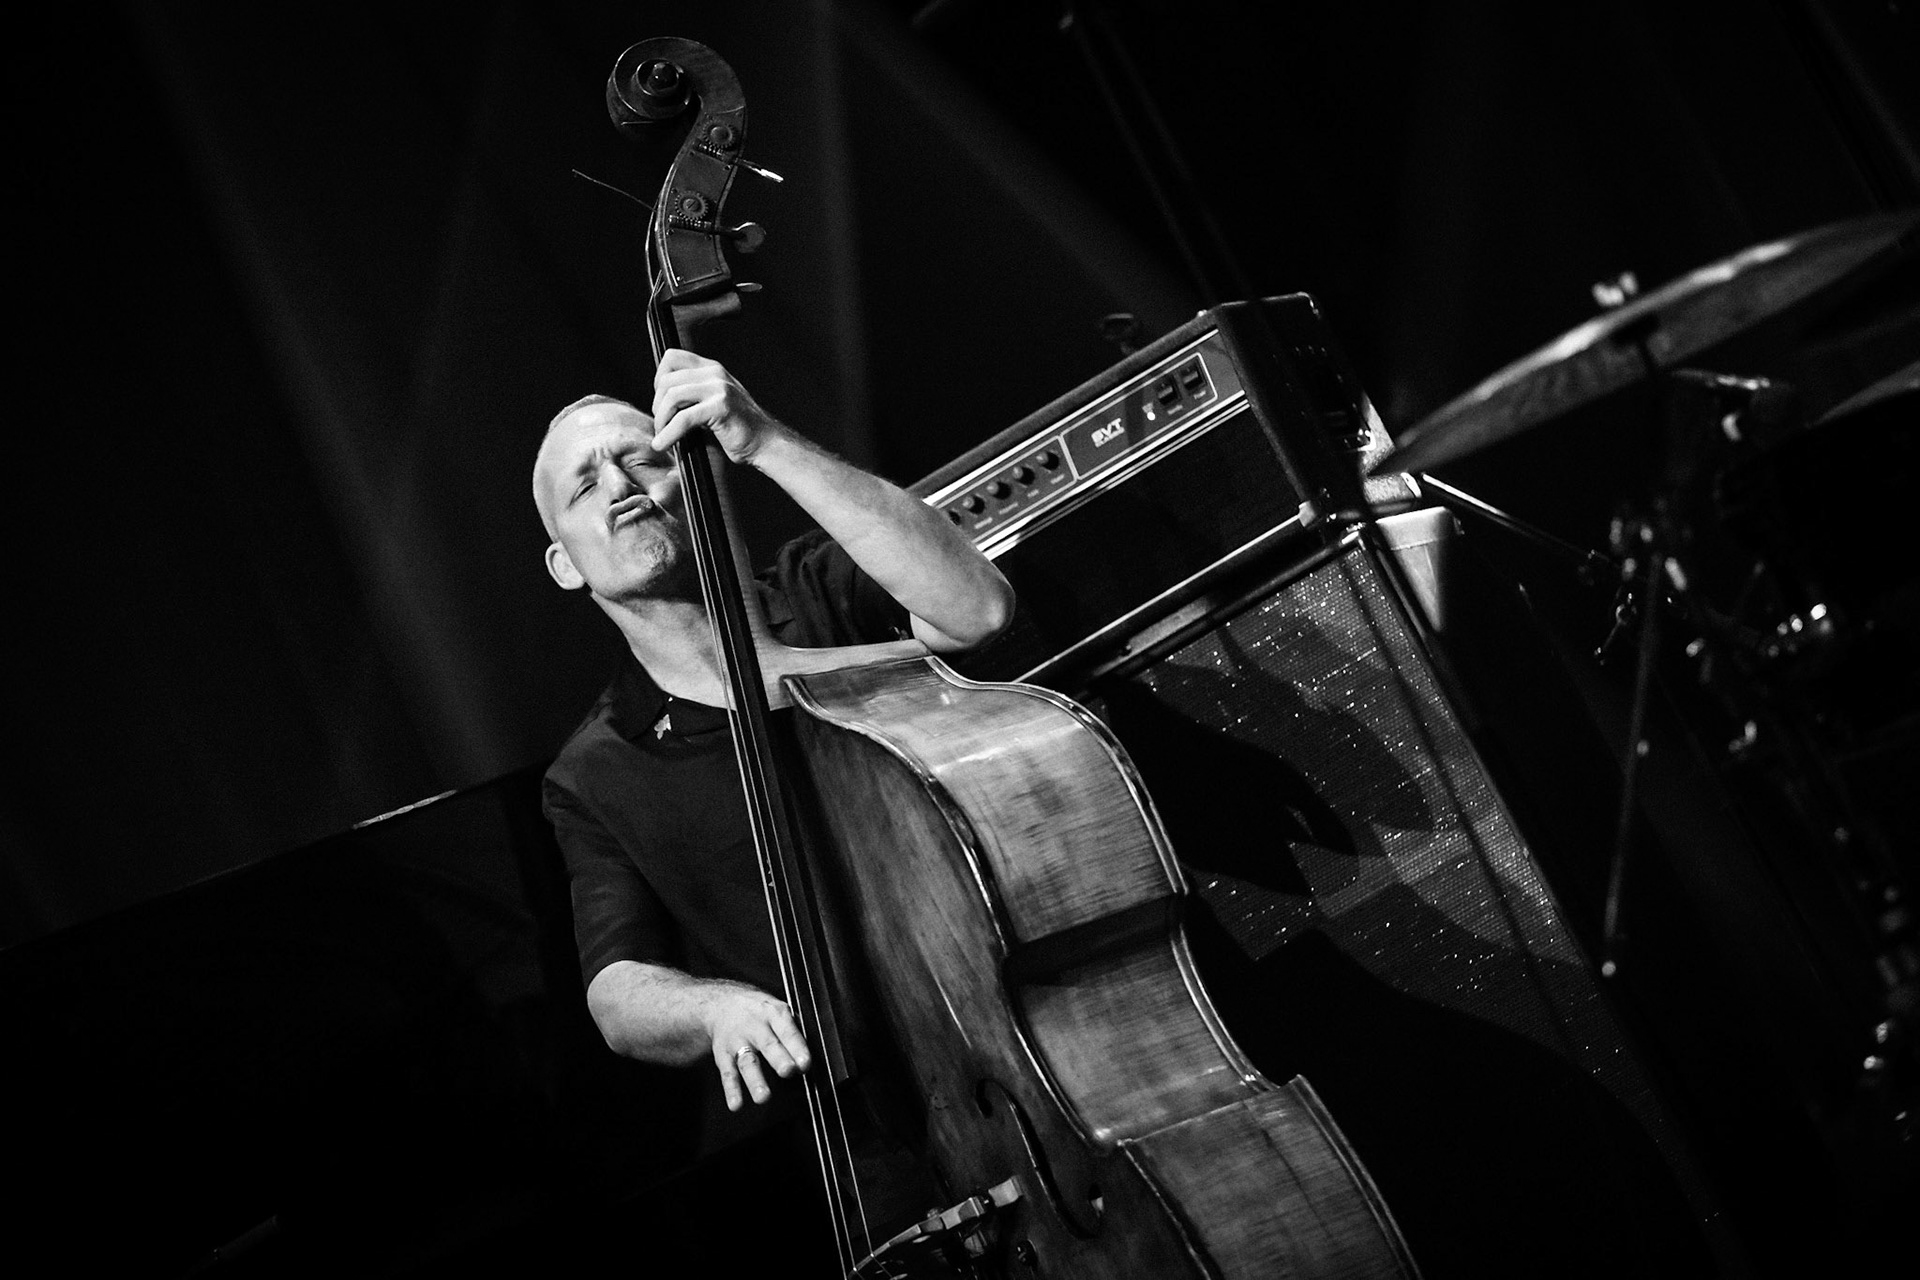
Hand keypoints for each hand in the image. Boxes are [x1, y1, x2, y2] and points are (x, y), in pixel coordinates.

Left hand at [650, 349, 788, 465]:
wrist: (766, 443)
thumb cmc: (738, 428)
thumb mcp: (713, 402)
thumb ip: (693, 394)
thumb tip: (661, 400)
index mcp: (712, 368)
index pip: (672, 358)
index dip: (659, 379)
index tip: (661, 402)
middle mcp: (715, 373)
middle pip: (667, 380)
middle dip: (657, 405)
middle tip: (661, 425)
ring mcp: (719, 388)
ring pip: (672, 396)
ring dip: (661, 420)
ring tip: (662, 436)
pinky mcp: (721, 407)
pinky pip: (683, 418)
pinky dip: (669, 433)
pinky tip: (663, 444)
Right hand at [701, 981, 811, 1110]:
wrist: (721, 1004)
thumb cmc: (758, 1012)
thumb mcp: (777, 1011)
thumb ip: (793, 1032)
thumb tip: (808, 1059)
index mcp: (773, 1014)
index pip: (787, 1031)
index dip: (797, 1047)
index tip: (805, 1064)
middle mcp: (755, 1027)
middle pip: (768, 1044)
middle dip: (779, 1059)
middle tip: (788, 1071)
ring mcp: (737, 1041)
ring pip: (747, 1062)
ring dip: (755, 1080)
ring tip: (763, 1097)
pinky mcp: (723, 1055)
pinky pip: (728, 1074)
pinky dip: (732, 1090)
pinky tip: (736, 1104)